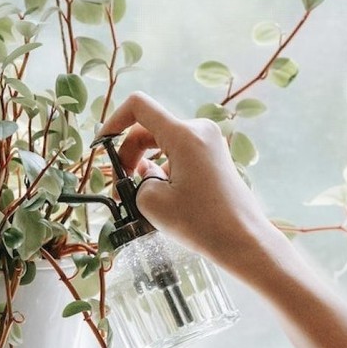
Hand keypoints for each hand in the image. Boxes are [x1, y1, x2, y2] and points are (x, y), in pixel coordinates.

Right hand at [100, 92, 286, 280]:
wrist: (244, 240)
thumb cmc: (203, 223)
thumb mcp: (153, 202)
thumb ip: (137, 181)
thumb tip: (144, 173)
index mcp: (184, 134)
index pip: (139, 106)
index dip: (114, 122)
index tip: (102, 146)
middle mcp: (199, 130)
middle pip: (149, 129)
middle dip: (129, 154)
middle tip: (121, 186)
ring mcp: (210, 143)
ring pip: (164, 143)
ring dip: (146, 165)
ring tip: (141, 197)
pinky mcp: (216, 158)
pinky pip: (180, 154)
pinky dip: (165, 170)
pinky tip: (163, 197)